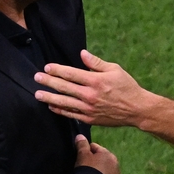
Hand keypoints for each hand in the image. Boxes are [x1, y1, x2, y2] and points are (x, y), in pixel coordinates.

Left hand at [34, 50, 151, 126]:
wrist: (136, 109)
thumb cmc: (127, 86)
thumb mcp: (115, 69)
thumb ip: (96, 62)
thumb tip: (82, 54)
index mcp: (96, 80)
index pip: (71, 74)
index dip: (57, 70)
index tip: (47, 67)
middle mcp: (90, 95)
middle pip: (64, 87)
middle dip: (49, 82)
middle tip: (36, 77)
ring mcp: (89, 109)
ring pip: (65, 103)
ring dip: (49, 98)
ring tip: (38, 94)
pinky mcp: (90, 119)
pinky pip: (71, 114)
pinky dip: (60, 110)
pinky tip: (52, 107)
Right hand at [73, 134, 119, 173]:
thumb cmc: (88, 169)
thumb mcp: (83, 155)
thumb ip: (82, 145)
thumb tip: (80, 136)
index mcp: (108, 154)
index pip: (95, 147)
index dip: (86, 150)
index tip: (80, 154)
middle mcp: (115, 164)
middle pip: (101, 159)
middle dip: (93, 161)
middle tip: (84, 165)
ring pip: (104, 169)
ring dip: (97, 170)